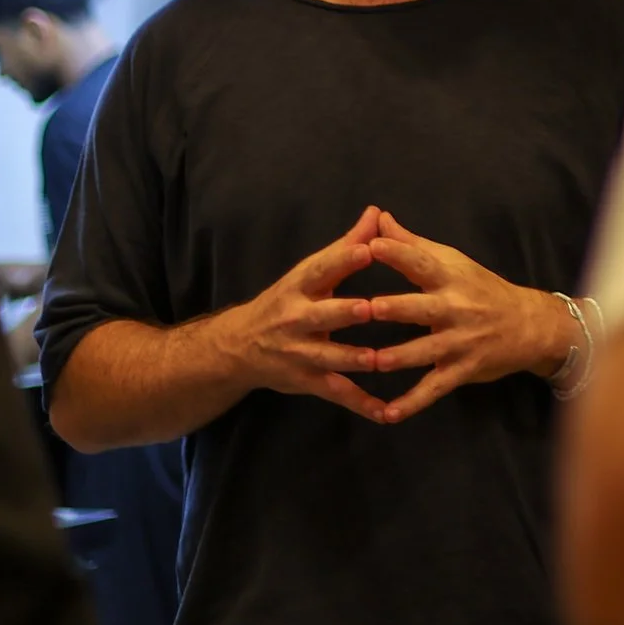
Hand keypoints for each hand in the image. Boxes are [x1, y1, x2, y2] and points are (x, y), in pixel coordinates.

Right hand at [220, 206, 387, 422]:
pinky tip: (385, 412)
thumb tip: (377, 212)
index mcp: (299, 287)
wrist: (238, 348)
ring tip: (378, 361)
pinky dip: (360, 404)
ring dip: (352, 359)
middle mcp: (296, 320)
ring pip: (328, 358)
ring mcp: (300, 354)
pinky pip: (336, 393)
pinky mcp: (306, 382)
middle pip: (322, 316)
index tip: (368, 249)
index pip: (321, 270)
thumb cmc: (287, 301)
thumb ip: (347, 245)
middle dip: (345, 313)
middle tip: (370, 309)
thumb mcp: (310, 272)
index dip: (343, 260)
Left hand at [363, 208, 574, 423]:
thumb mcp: (453, 262)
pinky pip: (434, 389)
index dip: (399, 254)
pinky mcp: (461, 371)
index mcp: (451, 278)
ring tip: (372, 363)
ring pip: (424, 351)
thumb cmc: (482, 289)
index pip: (422, 263)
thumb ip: (412, 244)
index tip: (372, 245)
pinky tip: (387, 414)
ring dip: (398, 357)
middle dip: (396, 308)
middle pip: (421, 308)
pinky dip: (411, 403)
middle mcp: (455, 309)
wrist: (529, 325)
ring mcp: (459, 343)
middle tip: (367, 308)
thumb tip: (378, 217)